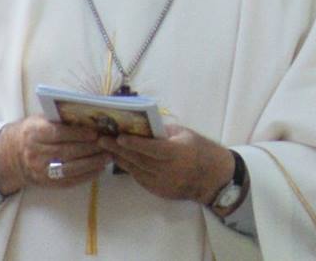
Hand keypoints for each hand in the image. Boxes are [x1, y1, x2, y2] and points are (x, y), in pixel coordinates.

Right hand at [0, 116, 109, 195]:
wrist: (11, 154)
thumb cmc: (34, 131)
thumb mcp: (41, 119)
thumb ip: (61, 119)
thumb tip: (90, 116)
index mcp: (34, 133)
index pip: (58, 134)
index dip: (78, 134)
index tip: (95, 133)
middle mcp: (35, 153)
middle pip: (66, 152)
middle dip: (90, 149)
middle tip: (108, 144)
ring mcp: (39, 171)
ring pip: (69, 169)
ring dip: (91, 163)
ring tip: (108, 157)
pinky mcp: (44, 183)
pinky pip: (67, 182)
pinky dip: (85, 176)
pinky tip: (99, 169)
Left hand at [98, 125, 236, 204]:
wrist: (213, 178)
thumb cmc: (203, 150)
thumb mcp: (187, 135)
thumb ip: (165, 131)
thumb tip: (144, 125)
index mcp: (178, 153)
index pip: (152, 148)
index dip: (134, 143)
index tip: (118, 136)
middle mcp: (168, 170)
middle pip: (138, 159)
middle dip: (119, 149)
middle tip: (102, 140)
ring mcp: (161, 182)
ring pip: (135, 170)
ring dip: (120, 158)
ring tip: (106, 148)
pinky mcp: (158, 191)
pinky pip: (140, 178)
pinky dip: (129, 168)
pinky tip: (121, 159)